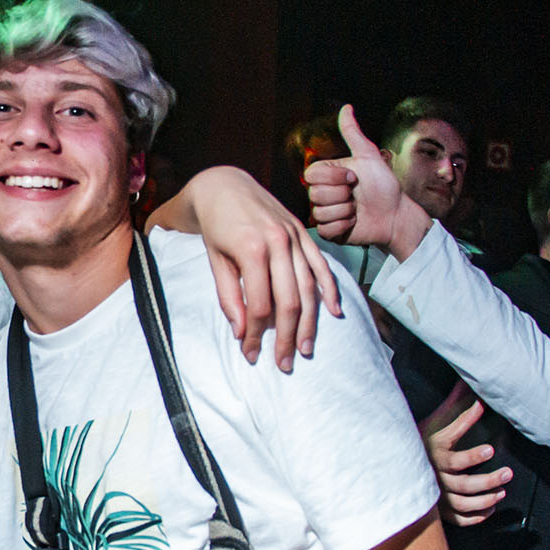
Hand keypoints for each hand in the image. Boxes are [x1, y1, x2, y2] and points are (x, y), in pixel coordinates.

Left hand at [174, 166, 344, 371]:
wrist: (224, 185)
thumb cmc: (215, 226)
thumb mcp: (214, 261)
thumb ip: (228, 296)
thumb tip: (241, 332)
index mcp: (252, 250)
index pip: (259, 305)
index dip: (255, 335)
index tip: (250, 355)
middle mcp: (279, 243)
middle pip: (289, 301)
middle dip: (286, 337)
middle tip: (283, 364)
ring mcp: (295, 236)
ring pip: (309, 288)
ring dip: (309, 323)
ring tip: (304, 349)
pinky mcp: (303, 232)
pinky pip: (321, 265)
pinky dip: (330, 289)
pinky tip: (334, 312)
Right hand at [304, 106, 431, 257]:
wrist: (396, 214)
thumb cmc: (384, 185)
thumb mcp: (369, 156)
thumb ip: (353, 134)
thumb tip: (346, 107)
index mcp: (327, 175)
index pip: (311, 174)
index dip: (333, 177)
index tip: (353, 177)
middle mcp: (322, 194)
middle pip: (315, 194)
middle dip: (342, 195)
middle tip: (356, 195)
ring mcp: (325, 213)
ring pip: (320, 212)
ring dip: (345, 211)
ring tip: (357, 209)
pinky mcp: (329, 232)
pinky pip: (325, 229)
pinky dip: (343, 225)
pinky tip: (354, 222)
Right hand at [421, 383, 510, 526]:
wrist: (394, 466)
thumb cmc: (419, 441)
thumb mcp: (433, 422)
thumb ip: (454, 405)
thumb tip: (468, 382)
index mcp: (433, 452)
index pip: (454, 453)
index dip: (472, 452)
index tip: (490, 445)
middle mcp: (435, 475)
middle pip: (463, 483)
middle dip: (488, 479)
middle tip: (507, 473)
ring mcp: (436, 494)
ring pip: (463, 502)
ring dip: (486, 499)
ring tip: (503, 490)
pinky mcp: (439, 508)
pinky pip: (458, 518)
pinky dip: (476, 516)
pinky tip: (490, 507)